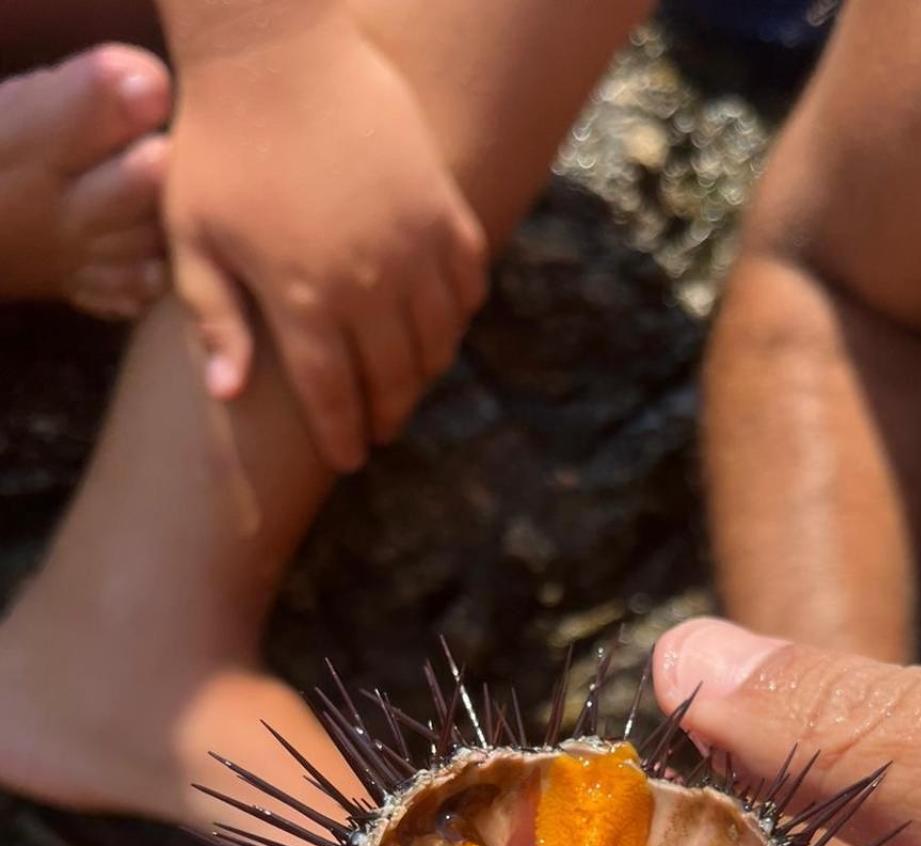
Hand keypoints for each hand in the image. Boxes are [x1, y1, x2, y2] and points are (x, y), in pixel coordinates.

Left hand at [165, 16, 486, 470]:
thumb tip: (230, 396)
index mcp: (303, 299)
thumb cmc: (220, 144)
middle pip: (392, 378)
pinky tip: (443, 323)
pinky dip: (460, 313)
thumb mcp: (193, 235)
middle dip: (388, 413)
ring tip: (411, 382)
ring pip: (437, 340)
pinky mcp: (444, 209)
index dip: (343, 435)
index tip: (350, 458)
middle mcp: (368, 285)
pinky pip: (468, 283)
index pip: (332, 395)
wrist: (275, 54)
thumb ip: (215, 318)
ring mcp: (414, 247)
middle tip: (382, 429)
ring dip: (426, 372)